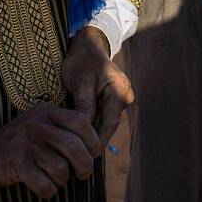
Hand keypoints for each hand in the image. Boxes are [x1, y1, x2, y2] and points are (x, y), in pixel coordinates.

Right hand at [0, 101, 102, 198]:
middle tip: (83, 173)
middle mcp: (37, 125)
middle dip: (84, 165)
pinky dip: (48, 191)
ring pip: (61, 168)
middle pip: (74, 147)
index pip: (81, 121)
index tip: (95, 153)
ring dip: (63, 180)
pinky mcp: (17, 164)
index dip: (93, 139)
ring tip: (56, 179)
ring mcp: (26, 144)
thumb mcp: (41, 124)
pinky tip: (44, 188)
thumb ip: (65, 129)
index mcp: (46, 111)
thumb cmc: (22, 142)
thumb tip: (97, 147)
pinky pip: (44, 183)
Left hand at [60, 27, 132, 145]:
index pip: (110, 123)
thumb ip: (84, 105)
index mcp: (119, 90)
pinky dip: (92, 123)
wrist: (88, 44)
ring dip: (92, 132)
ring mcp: (120, 97)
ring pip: (105, 120)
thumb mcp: (79, 81)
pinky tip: (80, 133)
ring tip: (77, 148)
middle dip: (94, 139)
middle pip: (108, 124)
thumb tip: (82, 130)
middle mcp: (124, 95)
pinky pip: (104, 114)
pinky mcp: (113, 98)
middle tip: (79, 157)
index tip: (86, 156)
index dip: (98, 140)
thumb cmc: (81, 60)